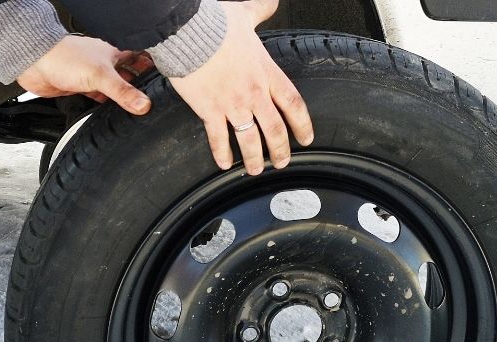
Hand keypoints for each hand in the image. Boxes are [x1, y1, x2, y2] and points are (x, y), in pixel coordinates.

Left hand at [19, 35, 152, 114]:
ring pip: (116, 88)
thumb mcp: (100, 75)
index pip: (142, 57)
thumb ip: (122, 91)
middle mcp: (107, 63)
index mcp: (116, 51)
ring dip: (124, 97)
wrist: (35, 64)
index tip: (170, 79)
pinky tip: (113, 114)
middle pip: (131, 74)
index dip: (155, 66)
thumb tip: (144, 105)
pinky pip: (101, 98)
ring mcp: (95, 76)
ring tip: (140, 110)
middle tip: (157, 98)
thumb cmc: (64, 58)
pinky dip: (107, 105)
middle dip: (141, 86)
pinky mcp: (83, 88)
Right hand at [169, 0, 313, 174]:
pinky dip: (222, 153)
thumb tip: (270, 3)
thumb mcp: (245, 15)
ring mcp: (232, 104)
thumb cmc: (216, 24)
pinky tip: (224, 164)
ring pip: (250, 140)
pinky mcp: (209, 110)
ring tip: (255, 170)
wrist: (190, 32)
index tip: (306, 137)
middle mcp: (253, 92)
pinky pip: (218, 138)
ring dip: (254, 158)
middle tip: (281, 162)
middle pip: (275, 129)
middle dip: (280, 149)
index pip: (292, 103)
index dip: (302, 124)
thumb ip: (260, 11)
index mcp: (266, 72)